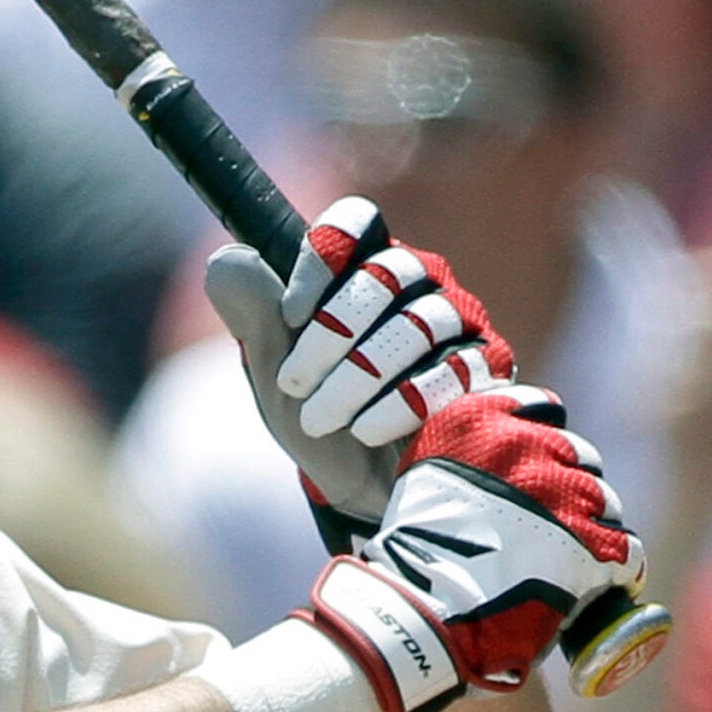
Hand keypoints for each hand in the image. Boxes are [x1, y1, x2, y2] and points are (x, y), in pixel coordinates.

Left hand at [205, 197, 513, 549]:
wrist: (357, 488)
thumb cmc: (315, 415)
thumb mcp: (273, 369)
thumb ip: (252, 313)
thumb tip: (226, 261)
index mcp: (361, 269)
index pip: (355, 224)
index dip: (321, 258)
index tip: (289, 314)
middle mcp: (418, 284)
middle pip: (389, 270)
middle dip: (332, 330)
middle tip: (293, 381)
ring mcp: (458, 324)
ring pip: (420, 322)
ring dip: (359, 374)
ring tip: (320, 417)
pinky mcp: (485, 372)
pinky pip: (453, 371)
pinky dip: (400, 403)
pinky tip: (366, 430)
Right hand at [300, 386, 646, 711]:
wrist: (426, 609)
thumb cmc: (414, 554)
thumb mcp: (427, 480)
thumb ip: (465, 456)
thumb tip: (495, 459)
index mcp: (480, 421)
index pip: (540, 404)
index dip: (543, 438)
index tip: (537, 461)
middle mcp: (527, 444)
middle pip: (578, 454)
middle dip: (568, 486)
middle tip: (548, 522)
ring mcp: (565, 492)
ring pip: (603, 500)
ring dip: (590, 525)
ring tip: (564, 559)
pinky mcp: (594, 541)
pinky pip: (624, 546)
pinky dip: (615, 565)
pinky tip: (594, 581)